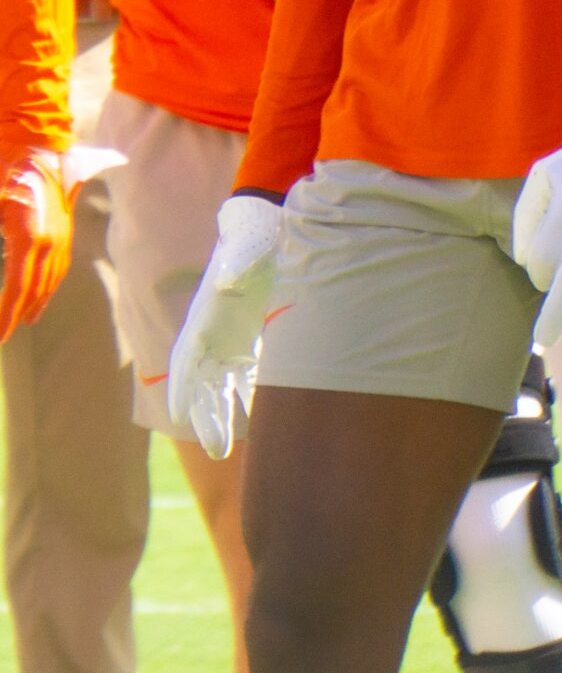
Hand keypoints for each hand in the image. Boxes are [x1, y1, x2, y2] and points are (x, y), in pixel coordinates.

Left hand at [0, 148, 72, 341]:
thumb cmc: (7, 170)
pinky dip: (51, 281)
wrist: (36, 141)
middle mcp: (51, 240)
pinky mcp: (64, 224)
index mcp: (30, 238)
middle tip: (4, 335)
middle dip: (19, 313)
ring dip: (39, 300)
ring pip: (52, 277)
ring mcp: (61, 232)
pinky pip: (60, 262)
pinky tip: (43, 288)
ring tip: (26, 318)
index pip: (18, 288)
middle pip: (36, 288)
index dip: (7, 314)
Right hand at [168, 194, 281, 457]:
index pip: (187, 356)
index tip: (179, 414)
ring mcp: (231, 337)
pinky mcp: (251, 338)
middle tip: (215, 451)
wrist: (267, 227)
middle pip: (203, 381)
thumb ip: (235, 267)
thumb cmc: (252, 239)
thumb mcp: (245, 251)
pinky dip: (248, 397)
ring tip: (222, 451)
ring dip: (221, 415)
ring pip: (221, 385)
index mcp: (205, 315)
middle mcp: (213, 332)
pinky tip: (257, 421)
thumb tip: (225, 282)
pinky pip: (246, 375)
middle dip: (205, 415)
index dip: (183, 385)